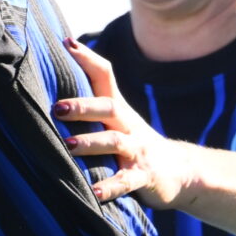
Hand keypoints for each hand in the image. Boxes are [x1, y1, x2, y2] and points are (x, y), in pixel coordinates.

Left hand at [54, 41, 198, 205]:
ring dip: (91, 143)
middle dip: (83, 107)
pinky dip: (109, 188)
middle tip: (57, 108)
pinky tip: (93, 193)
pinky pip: (126, 182)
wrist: (181, 172)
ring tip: (68, 146)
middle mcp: (128, 125)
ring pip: (115, 142)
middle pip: (108, 108)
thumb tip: (54, 90)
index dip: (88, 59)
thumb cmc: (136, 143)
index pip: (105, 76)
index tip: (67, 42)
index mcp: (120, 110)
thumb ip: (93, 107)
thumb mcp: (118, 121)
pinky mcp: (144, 177)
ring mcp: (138, 151)